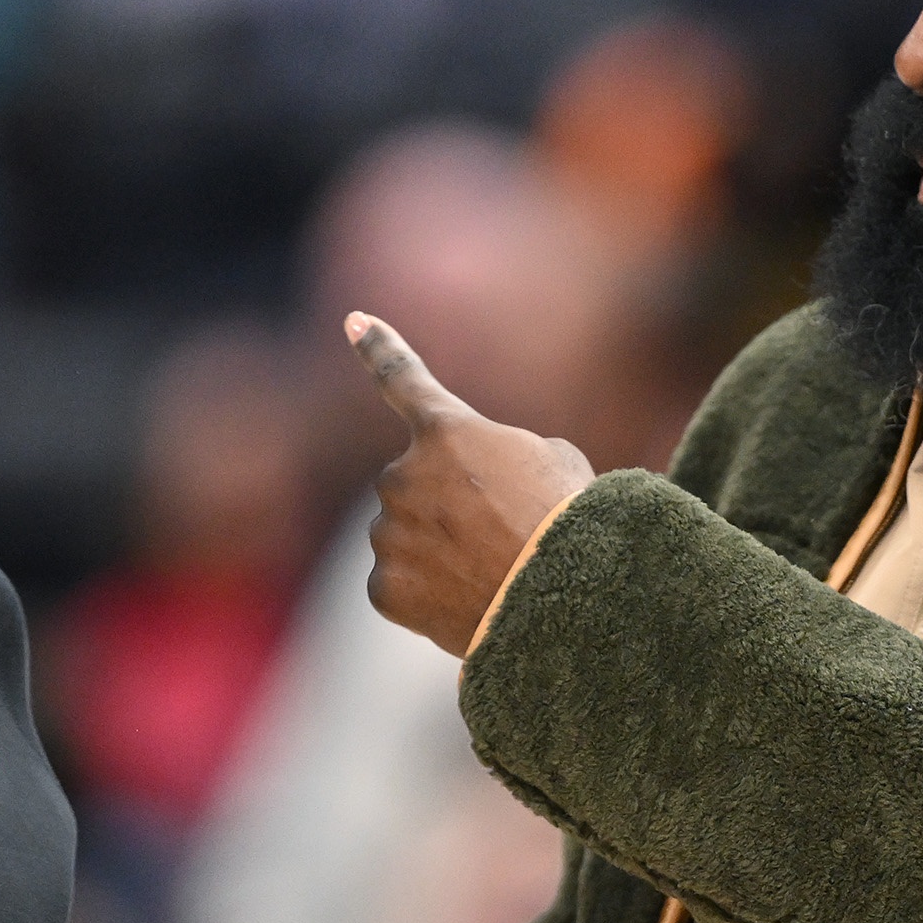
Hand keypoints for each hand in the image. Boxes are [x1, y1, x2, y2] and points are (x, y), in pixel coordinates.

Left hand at [346, 314, 593, 656]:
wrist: (563, 602)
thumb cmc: (569, 525)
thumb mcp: (554, 464)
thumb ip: (501, 457)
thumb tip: (485, 484)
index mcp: (446, 431)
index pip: (403, 379)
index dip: (378, 347)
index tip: (353, 319)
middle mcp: (403, 475)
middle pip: (411, 482)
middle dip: (442, 501)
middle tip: (496, 531)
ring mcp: (388, 533)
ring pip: (402, 533)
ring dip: (435, 546)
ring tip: (489, 569)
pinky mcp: (384, 587)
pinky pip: (397, 581)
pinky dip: (425, 591)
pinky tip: (465, 598)